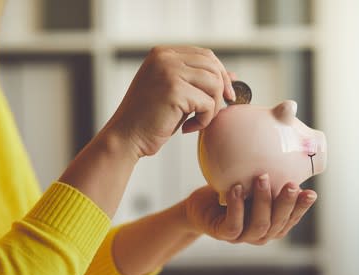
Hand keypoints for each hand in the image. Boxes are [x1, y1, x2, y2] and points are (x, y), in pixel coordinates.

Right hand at [106, 46, 234, 156]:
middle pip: (213, 66)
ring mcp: (169, 72)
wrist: (125, 137)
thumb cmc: (149, 119)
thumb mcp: (176, 94)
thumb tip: (233, 76)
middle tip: (214, 112)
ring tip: (197, 121)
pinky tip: (187, 128)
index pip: (205, 55)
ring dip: (212, 108)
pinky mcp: (174, 90)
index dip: (220, 74)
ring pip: (214, 84)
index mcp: (162, 53)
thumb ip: (199, 82)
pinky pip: (208, 104)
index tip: (224, 95)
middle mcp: (165, 57)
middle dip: (221, 90)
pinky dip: (204, 120)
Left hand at [183, 175, 316, 244]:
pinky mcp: (224, 234)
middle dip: (286, 203)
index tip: (311, 192)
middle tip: (291, 184)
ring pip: (259, 225)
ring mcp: (243, 236)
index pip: (292, 218)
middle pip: (278, 223)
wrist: (201, 206)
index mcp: (273, 224)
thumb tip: (287, 148)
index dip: (302, 208)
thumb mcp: (253, 185)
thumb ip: (270, 178)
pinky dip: (237, 206)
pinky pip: (233, 224)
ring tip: (261, 178)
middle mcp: (261, 234)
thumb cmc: (231, 194)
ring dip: (263, 201)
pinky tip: (237, 189)